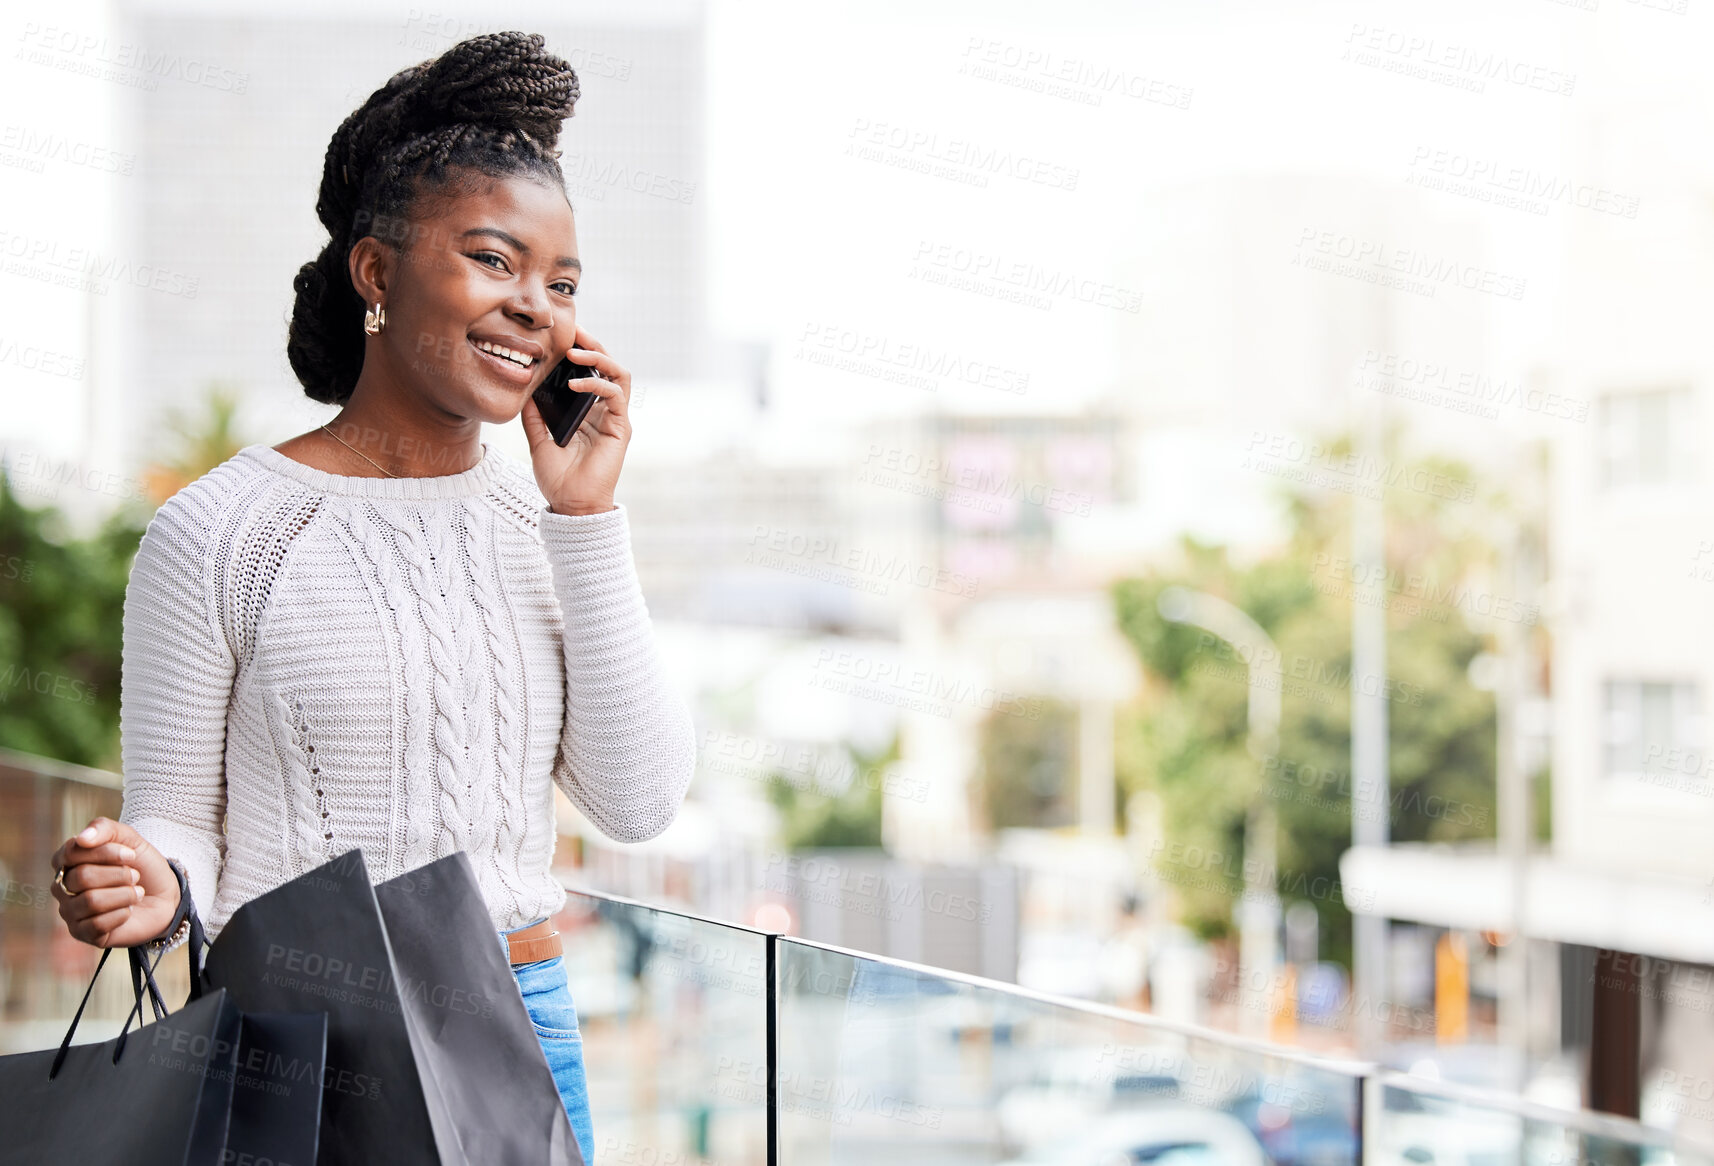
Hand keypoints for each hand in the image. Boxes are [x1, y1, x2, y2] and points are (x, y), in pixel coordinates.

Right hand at [50, 817, 180, 948]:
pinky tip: (129, 911)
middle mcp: (62, 887)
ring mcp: (70, 912)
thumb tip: (82, 838)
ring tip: (136, 893)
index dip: (106, 852)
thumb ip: (105, 829)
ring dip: (124, 895)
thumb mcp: (129, 839)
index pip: (72, 852)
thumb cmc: (141, 866)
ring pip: (90, 901)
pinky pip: (97, 925)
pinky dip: (122, 914)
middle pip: (82, 877)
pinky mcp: (83, 934)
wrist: (165, 896)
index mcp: (68, 861)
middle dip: (119, 874)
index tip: (131, 854)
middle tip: (136, 876)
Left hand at [519, 324, 630, 515]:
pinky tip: (577, 383)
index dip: (578, 352)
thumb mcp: (538, 440)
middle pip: (605, 366)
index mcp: (586, 413)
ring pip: (617, 373)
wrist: (571, 506)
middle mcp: (603, 411)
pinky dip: (597, 383)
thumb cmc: (558, 479)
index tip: (559, 338)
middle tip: (572, 331)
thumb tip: (525, 391)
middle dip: (590, 345)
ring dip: (599, 357)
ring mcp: (614, 418)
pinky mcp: (620, 427)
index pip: (588, 372)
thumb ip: (534, 416)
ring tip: (575, 351)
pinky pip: (615, 394)